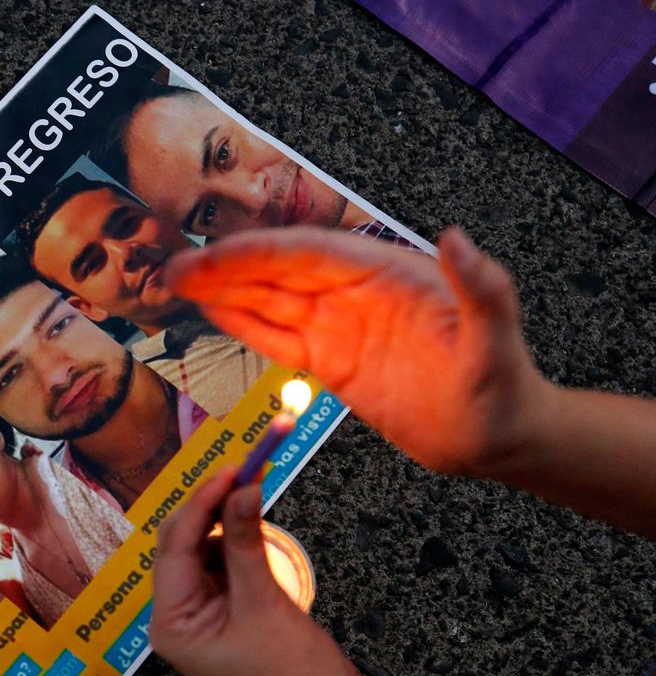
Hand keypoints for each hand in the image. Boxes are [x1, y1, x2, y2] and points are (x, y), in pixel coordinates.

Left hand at [150, 468, 373, 675]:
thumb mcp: (265, 601)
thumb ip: (245, 542)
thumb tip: (241, 488)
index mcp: (170, 624)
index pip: (174, 548)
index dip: (201, 503)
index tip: (231, 469)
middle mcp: (174, 620)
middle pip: (181, 545)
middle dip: (210, 507)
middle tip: (245, 469)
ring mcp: (198, 619)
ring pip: (201, 552)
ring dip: (224, 522)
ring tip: (252, 489)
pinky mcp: (223, 616)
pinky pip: (221, 567)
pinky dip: (235, 543)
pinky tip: (253, 522)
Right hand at [165, 226, 552, 478]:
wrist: (496, 438)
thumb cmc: (504, 389)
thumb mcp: (496, 341)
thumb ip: (481, 288)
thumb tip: (456, 238)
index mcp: (388, 275)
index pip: (310, 253)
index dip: (258, 252)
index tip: (212, 255)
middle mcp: (357, 293)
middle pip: (278, 270)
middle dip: (223, 267)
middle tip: (171, 269)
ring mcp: (340, 326)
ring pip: (269, 300)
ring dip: (221, 290)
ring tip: (174, 285)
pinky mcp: (331, 361)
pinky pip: (278, 337)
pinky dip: (242, 324)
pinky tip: (210, 313)